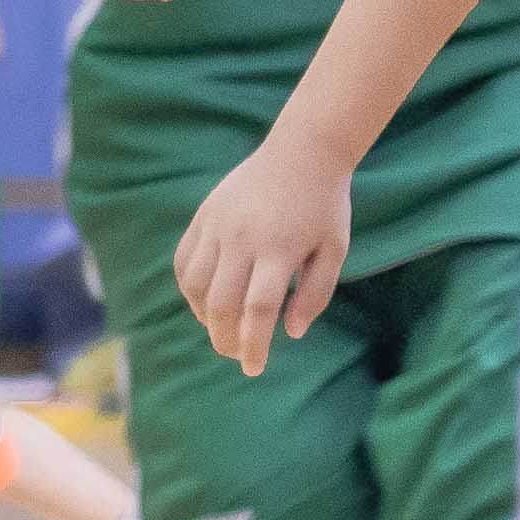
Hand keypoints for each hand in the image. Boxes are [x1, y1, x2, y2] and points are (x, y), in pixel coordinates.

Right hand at [172, 142, 350, 375]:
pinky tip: (205, 301)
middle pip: (223, 304)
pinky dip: (190, 289)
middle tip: (235, 354)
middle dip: (225, 339)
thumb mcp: (334, 250)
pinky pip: (185, 261)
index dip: (254, 346)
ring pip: (197, 286)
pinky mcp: (205, 215)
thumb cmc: (324, 206)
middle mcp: (244, 238)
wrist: (303, 151)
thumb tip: (290, 334)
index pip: (259, 310)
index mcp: (280, 250)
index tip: (254, 368)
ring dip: (205, 317)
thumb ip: (316, 294)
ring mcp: (219, 225)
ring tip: (221, 329)